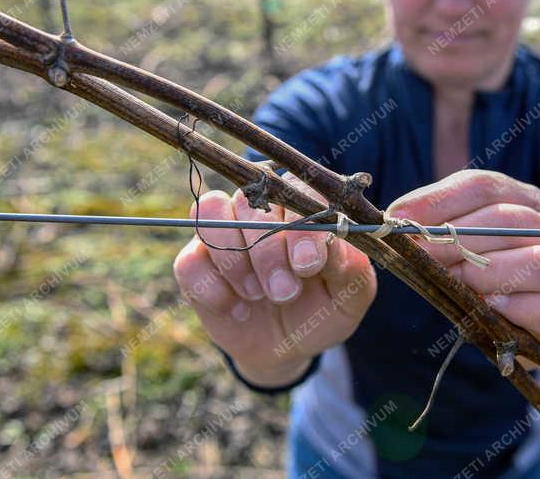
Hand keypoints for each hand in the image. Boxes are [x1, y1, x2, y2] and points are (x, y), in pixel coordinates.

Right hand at [173, 172, 376, 385]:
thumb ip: (349, 267)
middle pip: (250, 202)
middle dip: (267, 252)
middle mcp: (258, 208)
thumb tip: (335, 242)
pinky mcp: (195, 261)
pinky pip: (190, 261)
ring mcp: (223, 231)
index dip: (299, 227)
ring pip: (211, 214)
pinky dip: (214, 289)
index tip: (307, 265)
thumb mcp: (349, 297)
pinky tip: (238, 310)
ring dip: (236, 261)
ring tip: (258, 295)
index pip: (296, 191)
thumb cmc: (322, 310)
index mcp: (300, 206)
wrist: (286, 348)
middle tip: (285, 292)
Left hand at [386, 169, 539, 350]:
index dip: (437, 201)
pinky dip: (518, 307)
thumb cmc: (486, 271)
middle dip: (456, 238)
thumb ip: (436, 223)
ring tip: (458, 282)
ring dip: (490, 272)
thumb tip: (394, 217)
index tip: (397, 218)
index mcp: (522, 199)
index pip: (482, 185)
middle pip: (507, 220)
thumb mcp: (462, 239)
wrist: (532, 318)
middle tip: (421, 257)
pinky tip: (489, 307)